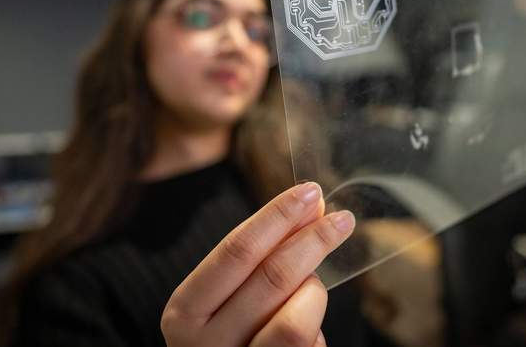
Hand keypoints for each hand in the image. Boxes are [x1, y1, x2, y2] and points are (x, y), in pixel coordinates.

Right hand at [161, 182, 355, 346]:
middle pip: (272, 278)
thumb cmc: (228, 337)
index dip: (276, 217)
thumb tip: (308, 206)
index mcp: (184, 313)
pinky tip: (306, 329)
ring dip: (313, 296)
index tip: (309, 192)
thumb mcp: (225, 301)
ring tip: (310, 290)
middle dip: (313, 240)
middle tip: (342, 219)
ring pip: (296, 322)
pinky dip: (315, 331)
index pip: (235, 251)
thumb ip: (256, 259)